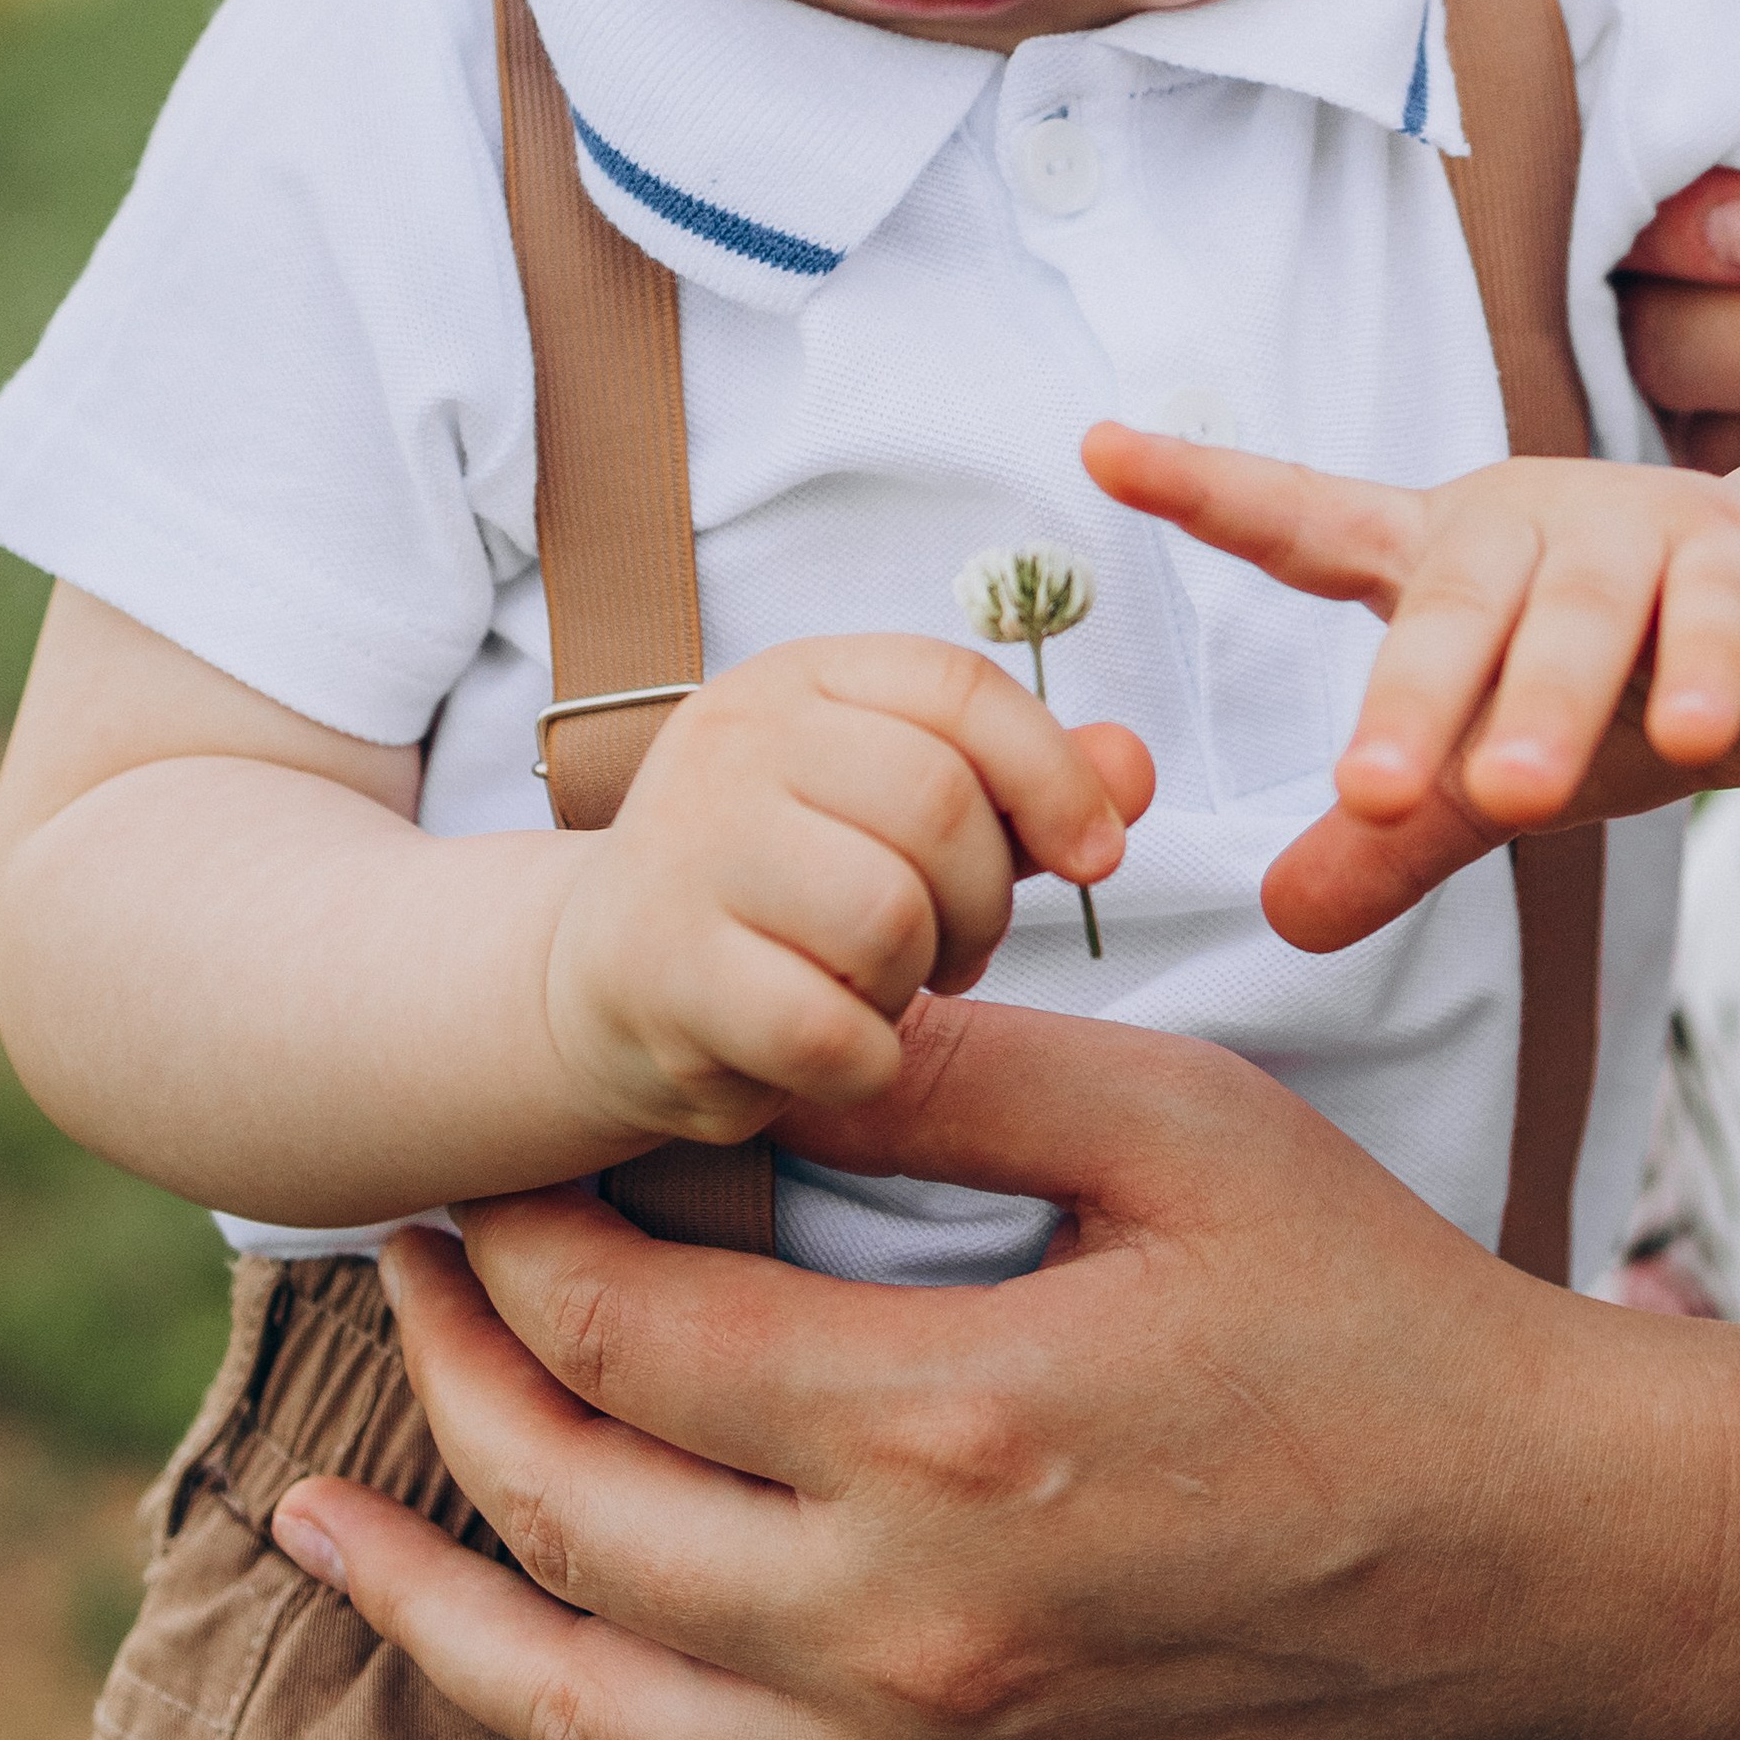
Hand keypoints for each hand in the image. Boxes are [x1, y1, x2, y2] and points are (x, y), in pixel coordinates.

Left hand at [269, 998, 1739, 1739]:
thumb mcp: (1173, 1125)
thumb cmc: (1367, 1304)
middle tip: (408, 1274)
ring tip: (313, 1532)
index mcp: (943, 1421)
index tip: (488, 1167)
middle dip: (456, 1378)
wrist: (1542, 1550)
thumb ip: (948, 1073)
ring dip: (430, 1622)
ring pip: (598, 1720)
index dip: (524, 1240)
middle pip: (575, 1511)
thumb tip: (765, 1014)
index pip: (630, 1330)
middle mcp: (906, 1629)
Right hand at [544, 637, 1150, 1145]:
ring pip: (887, 916)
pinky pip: (827, 1029)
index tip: (1097, 854)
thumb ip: (1025, 787)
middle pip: (939, 806)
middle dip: (982, 903)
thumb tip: (1135, 768)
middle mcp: (731, 738)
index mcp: (801, 678)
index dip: (1054, 775)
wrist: (604, 977)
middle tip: (949, 950)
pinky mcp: (660, 969)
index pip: (960, 689)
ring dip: (913, 981)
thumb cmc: (788, 888)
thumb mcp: (905, 812)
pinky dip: (864, 1061)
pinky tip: (834, 1050)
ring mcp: (684, 847)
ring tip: (877, 988)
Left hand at [1082, 422, 1739, 949]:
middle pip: (1448, 605)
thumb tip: (1280, 922)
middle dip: (1410, 702)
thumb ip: (1395, 839)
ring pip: (1578, 615)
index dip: (1205, 488)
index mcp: (1431, 554)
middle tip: (1371, 793)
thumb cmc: (1619, 686)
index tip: (1098, 447)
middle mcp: (1521, 523)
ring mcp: (1634, 529)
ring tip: (1511, 796)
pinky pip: (1717, 615)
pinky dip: (1703, 676)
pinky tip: (1693, 741)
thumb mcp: (1493, 765)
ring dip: (1546, 706)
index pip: (1302, 521)